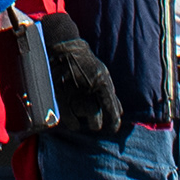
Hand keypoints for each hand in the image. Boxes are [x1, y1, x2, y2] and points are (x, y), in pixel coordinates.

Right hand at [41, 12, 124, 143]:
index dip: (113, 123)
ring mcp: (73, 95)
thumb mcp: (103, 75)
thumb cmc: (87, 64)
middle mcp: (88, 91)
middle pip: (96, 122)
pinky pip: (70, 121)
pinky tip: (75, 121)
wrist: (64, 50)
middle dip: (96, 123)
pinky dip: (73, 123)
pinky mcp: (59, 98)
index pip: (111, 111)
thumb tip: (119, 113)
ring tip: (83, 115)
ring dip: (86, 121)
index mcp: (102, 84)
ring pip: (80, 120)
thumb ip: (110, 94)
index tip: (112, 128)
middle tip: (94, 120)